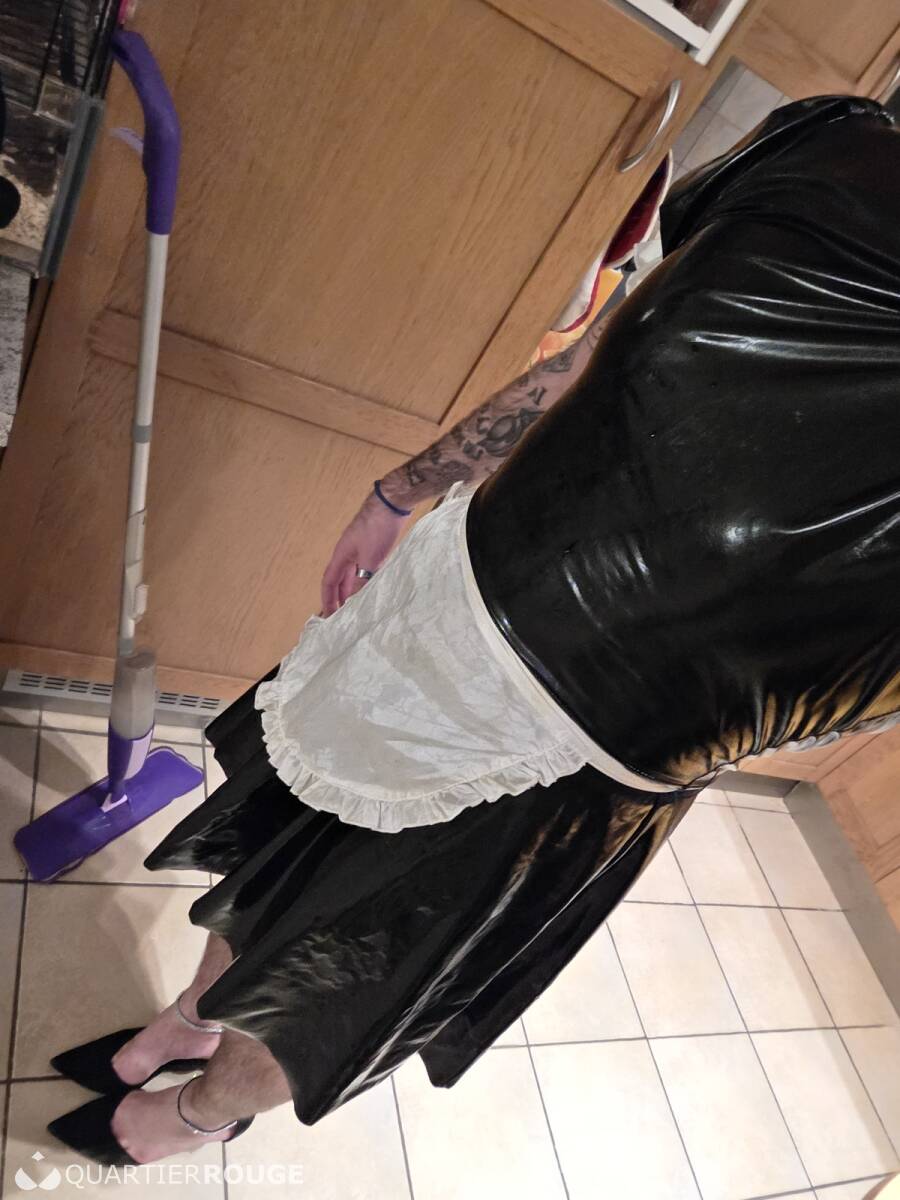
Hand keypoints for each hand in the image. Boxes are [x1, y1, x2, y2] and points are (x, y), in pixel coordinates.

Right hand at [320, 493, 410, 615]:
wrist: (392, 503)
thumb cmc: (377, 527)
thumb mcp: (369, 560)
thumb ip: (361, 580)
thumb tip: (354, 601)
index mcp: (341, 555)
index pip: (329, 581)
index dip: (327, 598)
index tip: (328, 615)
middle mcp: (347, 551)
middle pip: (339, 578)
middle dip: (339, 596)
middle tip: (342, 613)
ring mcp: (359, 546)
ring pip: (352, 572)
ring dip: (352, 587)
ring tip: (356, 603)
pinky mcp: (372, 543)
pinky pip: (364, 565)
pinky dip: (365, 577)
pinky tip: (372, 583)